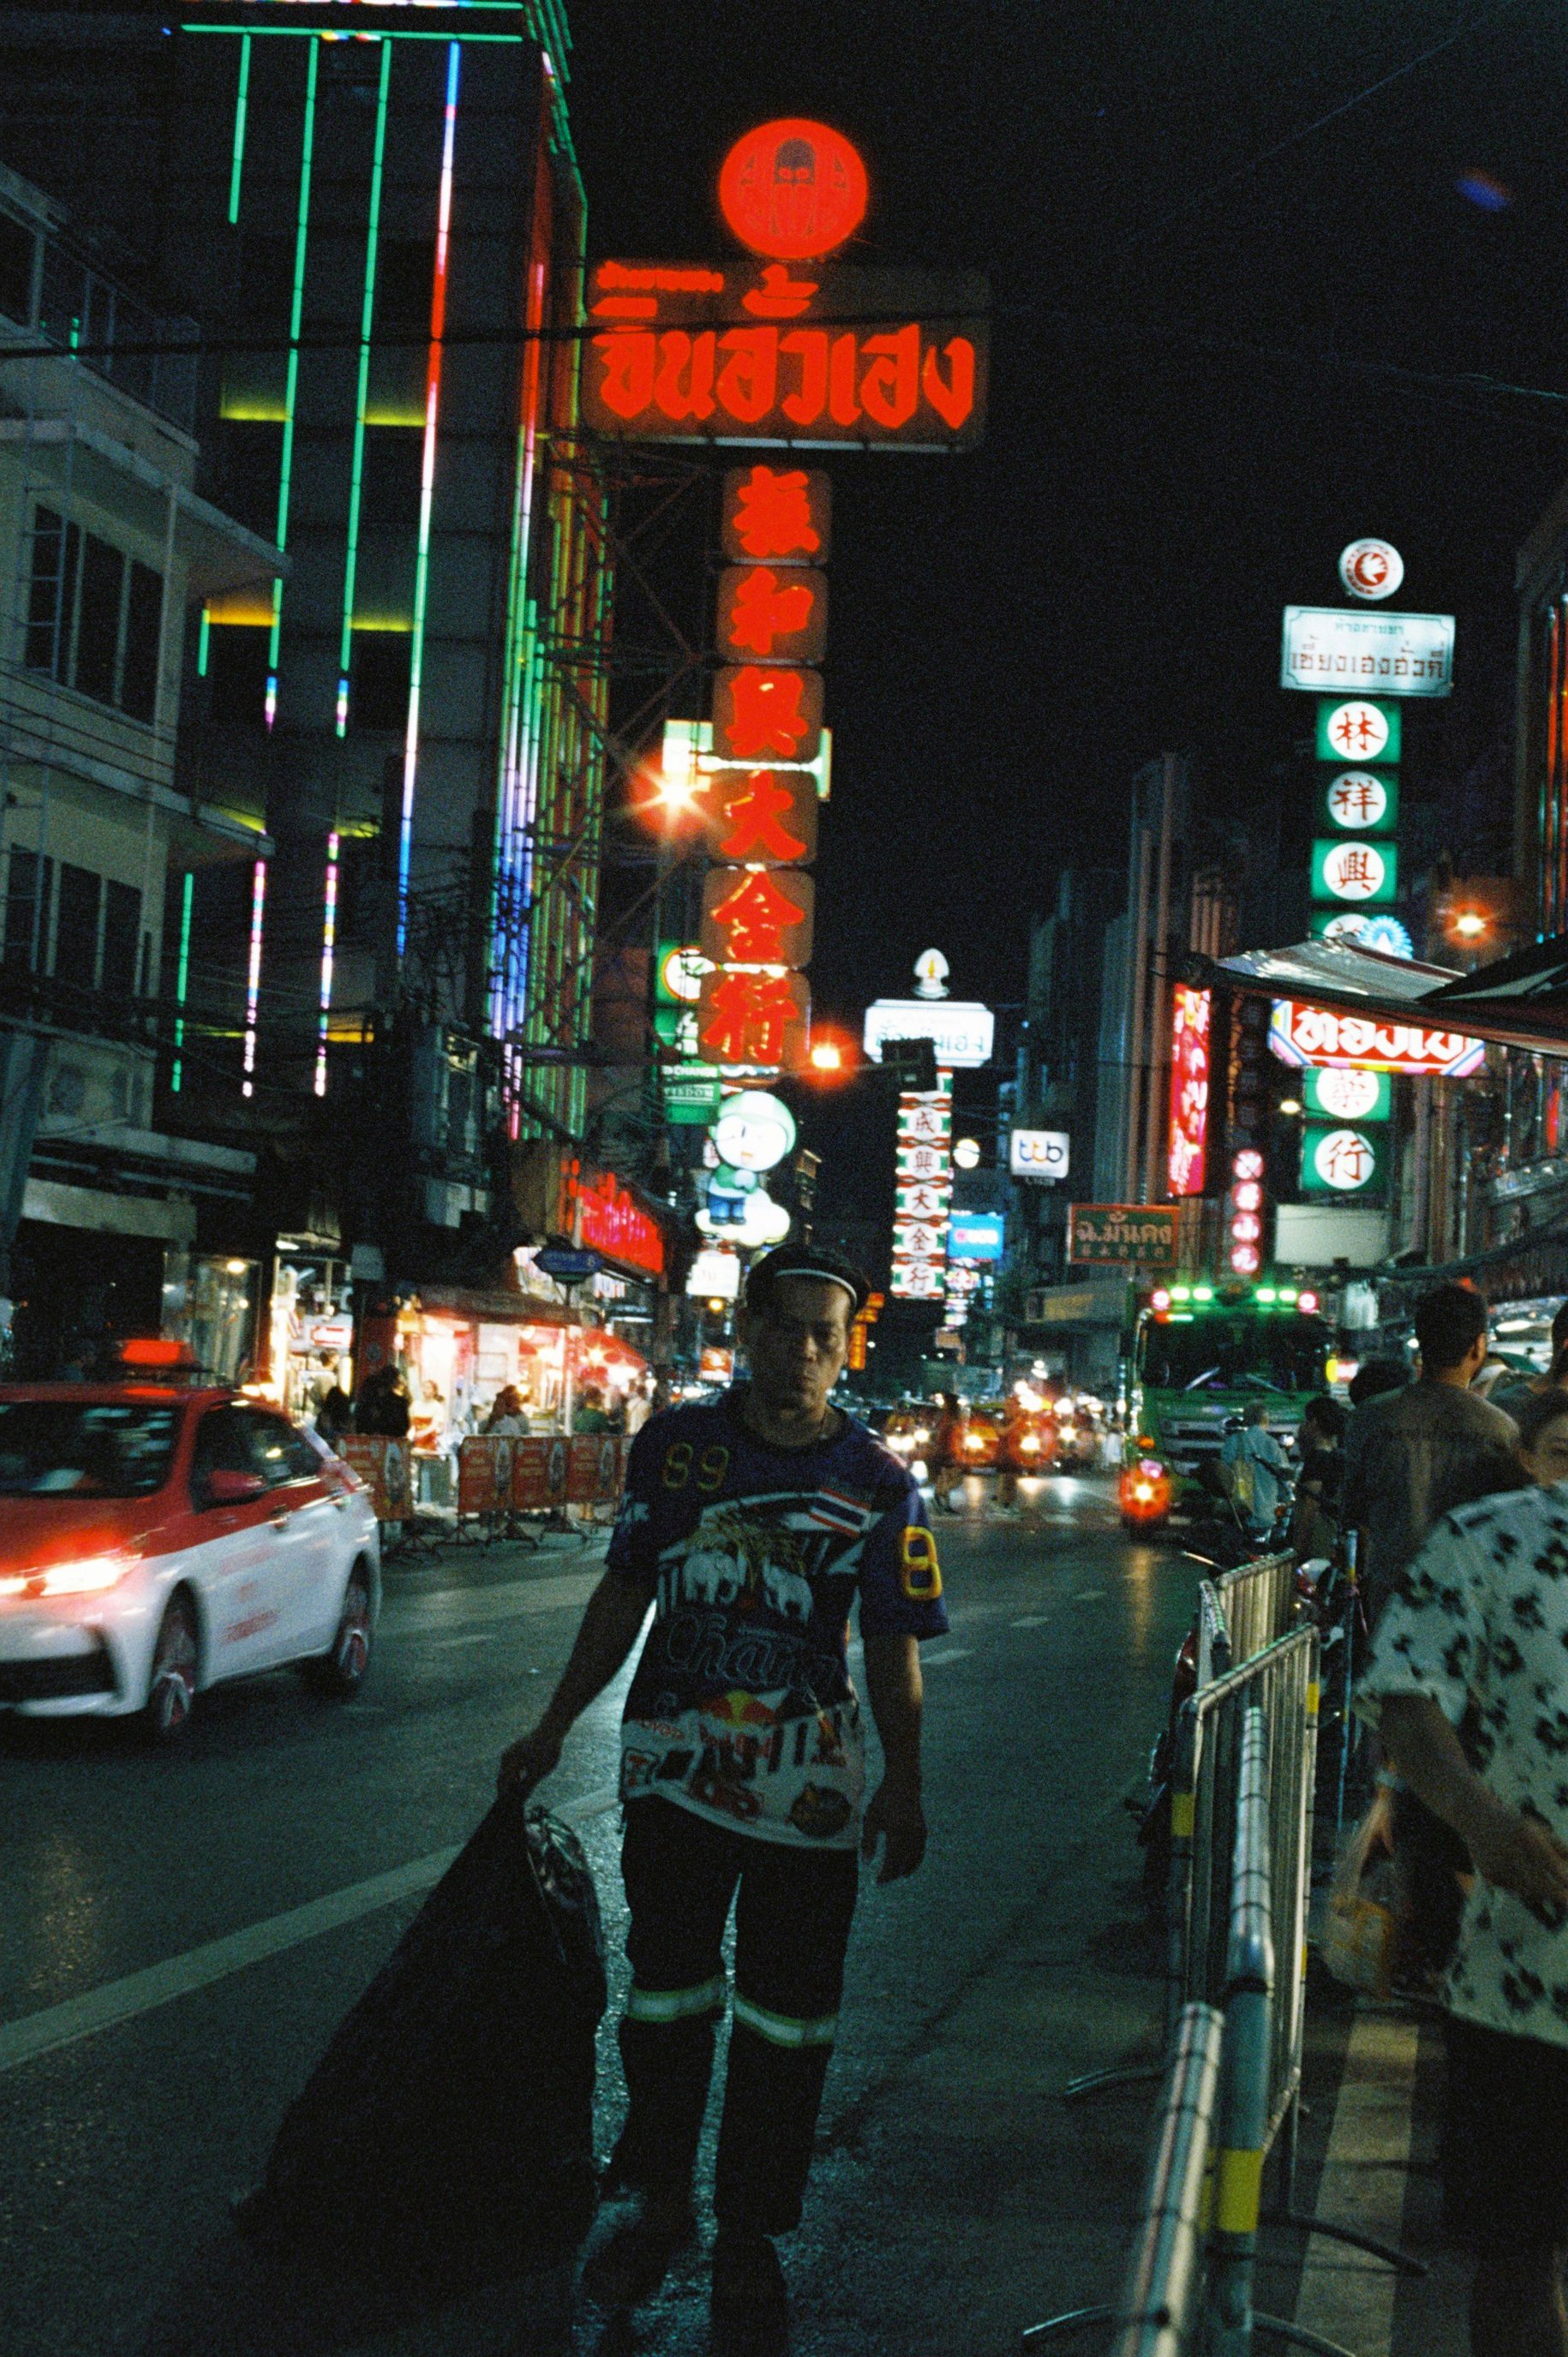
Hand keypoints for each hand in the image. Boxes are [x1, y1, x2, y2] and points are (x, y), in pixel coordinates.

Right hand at [496, 1722, 563, 1802]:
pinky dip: (516, 1780)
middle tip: (514, 1809)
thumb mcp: (538, 1772)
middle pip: (503, 1781)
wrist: (552, 1729)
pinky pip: (513, 1770)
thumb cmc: (546, 1750)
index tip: (510, 1812)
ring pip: (508, 1776)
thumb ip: (527, 1787)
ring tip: (518, 1801)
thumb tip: (518, 1801)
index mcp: (508, 1762)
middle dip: (507, 1795)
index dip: (505, 1800)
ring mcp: (511, 1755)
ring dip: (512, 1788)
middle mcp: (506, 1758)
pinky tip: (523, 1788)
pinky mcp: (517, 1753)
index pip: (502, 1786)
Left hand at [861, 1780, 926, 1883]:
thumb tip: (867, 1864)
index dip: (885, 1875)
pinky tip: (906, 1867)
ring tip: (893, 1876)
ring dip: (904, 1871)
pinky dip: (914, 1863)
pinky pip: (920, 1853)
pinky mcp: (923, 1831)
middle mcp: (910, 1835)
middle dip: (893, 1875)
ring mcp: (919, 1834)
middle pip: (903, 1864)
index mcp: (896, 1832)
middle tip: (882, 1881)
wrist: (904, 1783)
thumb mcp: (872, 1819)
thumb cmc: (883, 1800)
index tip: (876, 1882)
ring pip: (914, 1860)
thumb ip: (869, 1842)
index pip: (892, 1862)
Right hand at [1463, 1795, 1567, 1915]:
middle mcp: (1510, 1850)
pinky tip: (1522, 1876)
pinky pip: (1513, 1888)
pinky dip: (1524, 1888)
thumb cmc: (1516, 1825)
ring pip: (1526, 1890)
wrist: (1476, 1819)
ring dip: (1542, 1894)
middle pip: (1537, 1882)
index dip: (1562, 1875)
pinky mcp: (1490, 1875)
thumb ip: (1560, 1848)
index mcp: (1526, 1835)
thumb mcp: (1539, 1829)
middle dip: (1556, 1895)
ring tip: (1551, 1892)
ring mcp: (1498, 1864)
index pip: (1548, 1861)